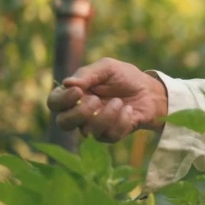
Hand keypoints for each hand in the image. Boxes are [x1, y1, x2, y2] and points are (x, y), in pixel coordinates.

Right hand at [47, 58, 168, 142]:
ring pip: (87, 132)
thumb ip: (87, 74)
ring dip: (105, 115)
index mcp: (73, 95)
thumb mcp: (107, 68)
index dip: (62, 100)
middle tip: (96, 100)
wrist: (151, 92)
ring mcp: (94, 126)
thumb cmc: (125, 77)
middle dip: (79, 113)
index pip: (54, 103)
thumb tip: (66, 83)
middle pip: (63, 123)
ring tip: (119, 102)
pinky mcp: (110, 136)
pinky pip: (109, 135)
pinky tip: (129, 110)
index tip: (78, 90)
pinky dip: (121, 121)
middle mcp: (80, 113)